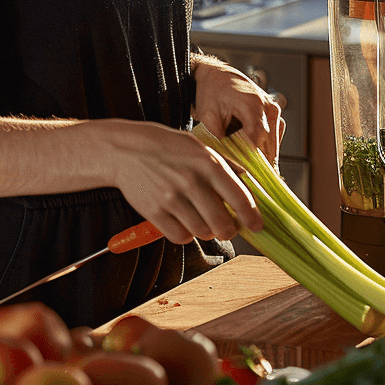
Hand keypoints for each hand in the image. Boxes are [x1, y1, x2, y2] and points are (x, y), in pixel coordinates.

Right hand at [98, 119, 263, 244]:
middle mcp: (191, 182)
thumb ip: (225, 166)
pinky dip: (186, 234)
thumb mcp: (200, 148)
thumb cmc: (168, 147)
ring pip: (202, 232)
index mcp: (208, 163)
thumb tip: (250, 186)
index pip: (240, 198)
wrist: (127, 149)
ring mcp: (171, 198)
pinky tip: (184, 222)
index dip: (252, 217)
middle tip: (228, 227)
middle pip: (222, 223)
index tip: (257, 225)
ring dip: (207, 231)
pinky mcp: (154, 212)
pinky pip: (180, 236)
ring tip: (203, 220)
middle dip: (229, 230)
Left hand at [190, 54, 283, 168]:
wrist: (216, 76)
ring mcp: (275, 110)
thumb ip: (220, 141)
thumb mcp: (208, 116)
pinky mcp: (275, 115)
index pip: (257, 142)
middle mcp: (269, 107)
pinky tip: (249, 157)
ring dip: (261, 160)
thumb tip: (232, 167)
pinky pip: (273, 140)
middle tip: (243, 182)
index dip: (249, 163)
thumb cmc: (210, 93)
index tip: (241, 178)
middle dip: (256, 166)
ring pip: (273, 146)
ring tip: (245, 170)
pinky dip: (263, 151)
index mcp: (253, 104)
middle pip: (269, 147)